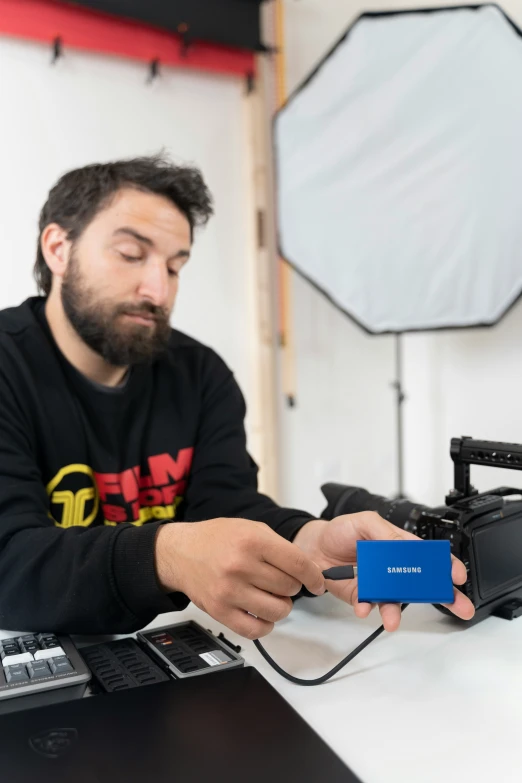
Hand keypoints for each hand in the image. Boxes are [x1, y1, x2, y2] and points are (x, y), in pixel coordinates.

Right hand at [155, 519, 325, 639]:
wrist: (181, 552)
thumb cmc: (217, 539)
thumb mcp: (251, 528)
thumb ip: (280, 547)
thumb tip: (308, 570)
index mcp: (252, 541)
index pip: (298, 564)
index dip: (314, 576)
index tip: (318, 582)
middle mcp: (241, 566)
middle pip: (289, 587)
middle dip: (293, 587)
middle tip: (282, 581)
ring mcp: (229, 591)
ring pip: (278, 611)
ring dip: (282, 606)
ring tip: (272, 596)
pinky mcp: (220, 612)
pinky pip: (256, 630)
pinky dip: (266, 625)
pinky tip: (261, 613)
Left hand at [293, 513, 474, 630]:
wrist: (313, 547)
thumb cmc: (340, 531)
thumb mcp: (365, 521)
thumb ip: (386, 533)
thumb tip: (404, 545)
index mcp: (398, 546)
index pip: (427, 556)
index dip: (445, 565)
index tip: (456, 575)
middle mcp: (392, 568)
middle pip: (422, 584)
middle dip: (443, 596)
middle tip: (459, 606)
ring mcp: (379, 584)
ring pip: (396, 601)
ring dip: (396, 611)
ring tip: (393, 618)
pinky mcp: (362, 597)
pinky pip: (370, 606)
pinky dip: (368, 608)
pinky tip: (364, 606)